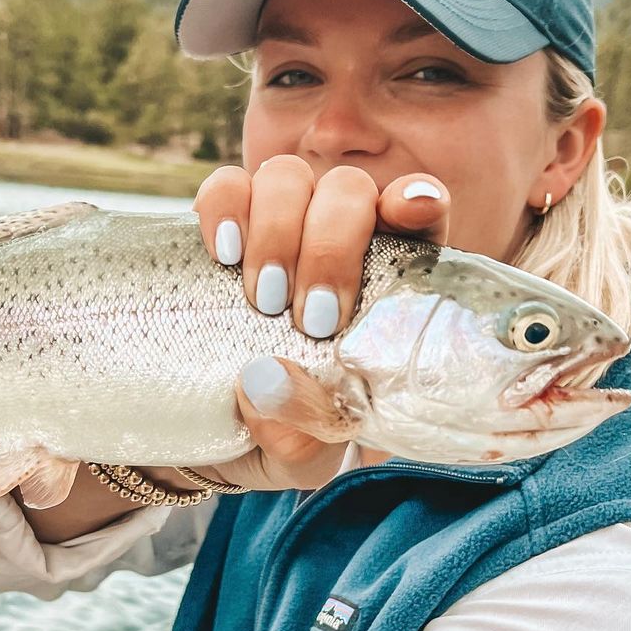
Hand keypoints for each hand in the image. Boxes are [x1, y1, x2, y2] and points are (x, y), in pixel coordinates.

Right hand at [192, 157, 451, 489]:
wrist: (214, 436)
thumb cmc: (287, 434)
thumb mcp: (305, 452)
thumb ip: (300, 431)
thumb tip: (266, 382)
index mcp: (386, 278)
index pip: (416, 211)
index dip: (415, 199)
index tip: (406, 212)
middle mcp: (338, 236)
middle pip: (349, 190)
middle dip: (332, 246)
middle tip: (311, 317)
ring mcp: (278, 225)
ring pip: (288, 178)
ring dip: (278, 231)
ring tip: (262, 298)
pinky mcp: (222, 227)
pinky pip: (224, 187)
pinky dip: (223, 209)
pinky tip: (222, 254)